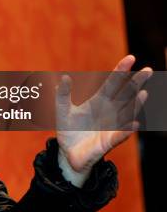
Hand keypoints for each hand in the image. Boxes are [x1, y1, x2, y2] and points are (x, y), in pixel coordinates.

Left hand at [56, 55, 151, 186]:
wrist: (69, 153)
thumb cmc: (69, 130)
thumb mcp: (62, 111)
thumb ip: (62, 95)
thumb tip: (64, 77)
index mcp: (99, 101)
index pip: (112, 83)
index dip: (120, 71)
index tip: (130, 58)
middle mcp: (110, 112)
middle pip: (125, 94)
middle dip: (136, 82)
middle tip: (148, 69)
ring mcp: (112, 126)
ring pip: (127, 113)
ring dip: (135, 104)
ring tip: (143, 93)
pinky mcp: (108, 142)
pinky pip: (120, 135)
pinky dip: (126, 130)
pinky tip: (134, 123)